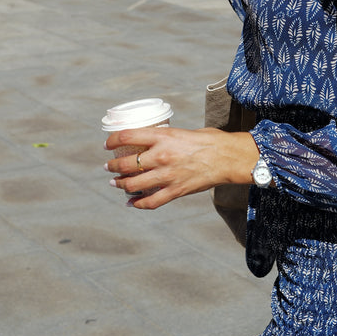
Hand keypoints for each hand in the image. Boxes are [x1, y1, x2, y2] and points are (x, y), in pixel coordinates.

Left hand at [104, 126, 259, 209]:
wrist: (228, 158)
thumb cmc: (210, 141)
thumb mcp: (183, 132)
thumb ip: (166, 138)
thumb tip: (154, 141)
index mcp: (163, 137)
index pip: (127, 137)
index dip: (112, 141)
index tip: (107, 144)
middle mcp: (161, 156)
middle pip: (125, 164)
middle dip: (112, 166)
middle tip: (108, 167)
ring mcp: (167, 175)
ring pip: (132, 184)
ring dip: (120, 184)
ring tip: (115, 183)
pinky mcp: (175, 191)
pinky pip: (150, 201)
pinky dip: (137, 203)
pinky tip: (131, 202)